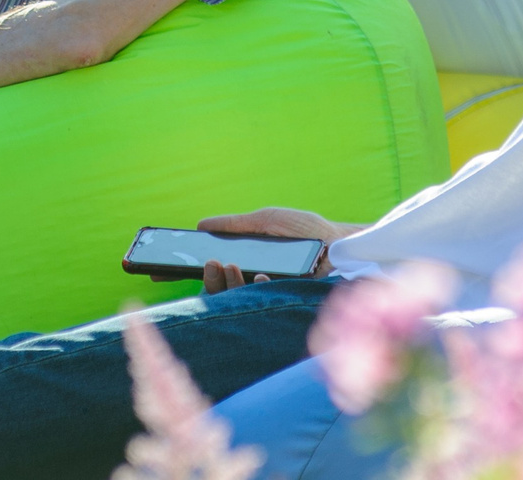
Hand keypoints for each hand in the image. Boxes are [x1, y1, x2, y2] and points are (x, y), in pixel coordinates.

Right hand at [193, 207, 352, 295]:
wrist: (337, 242)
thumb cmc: (304, 229)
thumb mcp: (266, 220)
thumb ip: (236, 224)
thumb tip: (201, 225)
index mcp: (249, 262)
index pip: (217, 273)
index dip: (201, 271)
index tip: (184, 263)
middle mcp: (256, 282)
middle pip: (223, 289)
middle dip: (211, 279)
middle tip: (211, 263)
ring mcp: (270, 295)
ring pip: (240, 299)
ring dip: (231, 283)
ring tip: (230, 266)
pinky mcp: (286, 303)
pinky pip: (266, 302)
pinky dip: (261, 288)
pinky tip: (263, 276)